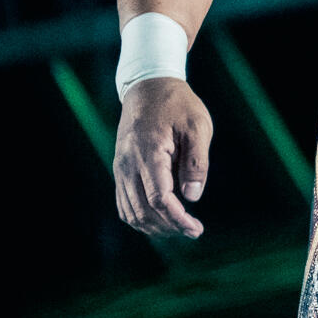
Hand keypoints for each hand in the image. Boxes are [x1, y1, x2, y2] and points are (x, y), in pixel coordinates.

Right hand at [114, 77, 212, 238]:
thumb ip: (196, 162)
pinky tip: (160, 221)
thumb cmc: (178, 104)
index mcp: (148, 153)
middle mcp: (128, 165)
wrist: (148, 87)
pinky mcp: (120, 170)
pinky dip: (140, 217)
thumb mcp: (197, 126)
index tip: (196, 229)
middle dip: (168, 227)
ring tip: (180, 228)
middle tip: (193, 230)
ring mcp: (120, 169)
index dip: (177, 219)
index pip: (159, 198)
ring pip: (131, 212)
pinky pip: (124, 203)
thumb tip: (192, 197)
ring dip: (154, 227)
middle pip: (143, 211)